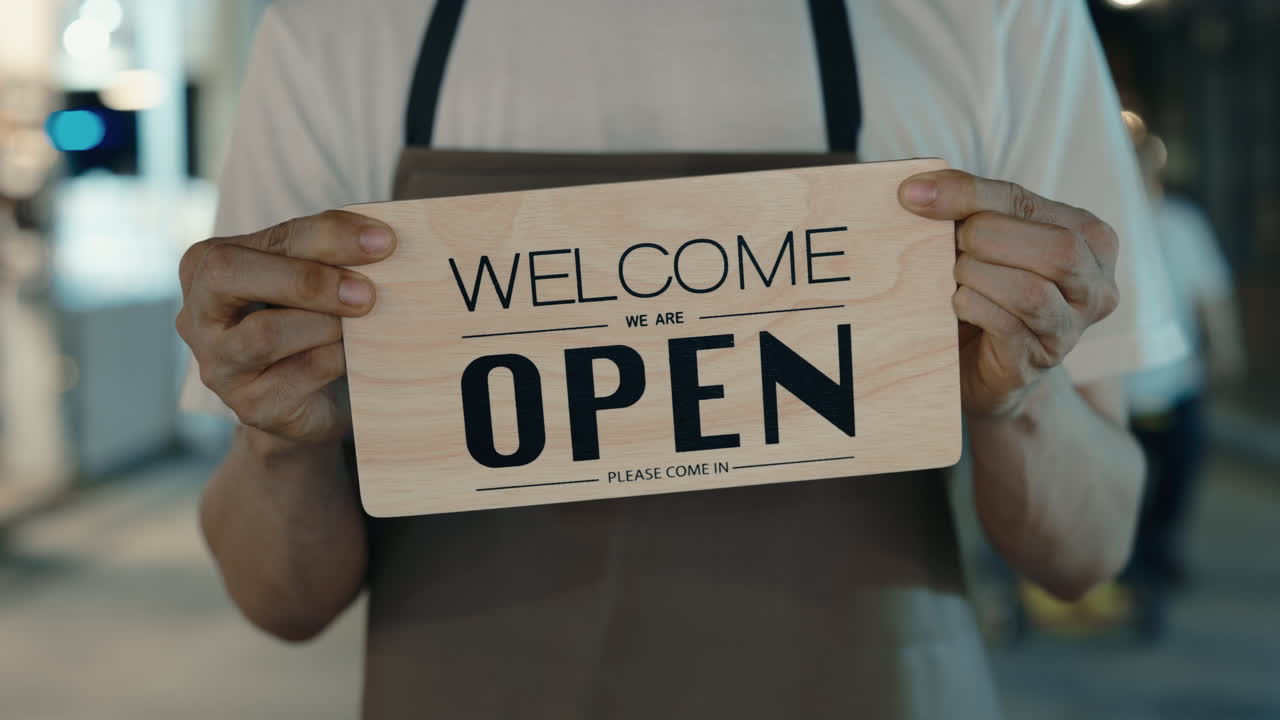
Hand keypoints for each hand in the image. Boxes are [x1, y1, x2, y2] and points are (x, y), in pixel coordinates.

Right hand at [176, 210, 395, 442]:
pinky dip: (336, 359)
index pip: (270, 238)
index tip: (382, 241)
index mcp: (209, 265)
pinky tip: (357, 354)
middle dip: (308, 280)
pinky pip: (298, 375)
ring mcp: (219, 364)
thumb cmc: (309, 320)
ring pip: (264, 333)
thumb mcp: (312, 276)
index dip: (329, 236)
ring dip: (324, 324)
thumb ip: (328, 252)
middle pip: (234, 276)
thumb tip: (376, 238)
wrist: (311, 397)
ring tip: (362, 323)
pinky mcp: (250, 405)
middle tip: (366, 293)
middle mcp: (199, 314)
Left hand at [899, 170, 1118, 417]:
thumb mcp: (983, 237)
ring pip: (1031, 291)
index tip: (912, 195)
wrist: (976, 362)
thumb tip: (915, 190)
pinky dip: (972, 307)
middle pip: (1055, 247)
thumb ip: (963, 205)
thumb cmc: (984, 287)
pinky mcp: (1035, 360)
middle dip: (986, 240)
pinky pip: (1007, 326)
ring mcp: (1069, 328)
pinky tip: (956, 305)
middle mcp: (1094, 284)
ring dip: (977, 277)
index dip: (966, 194)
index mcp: (1089, 237)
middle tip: (952, 249)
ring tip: (955, 278)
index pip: (1026, 201)